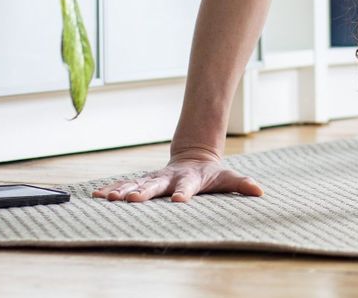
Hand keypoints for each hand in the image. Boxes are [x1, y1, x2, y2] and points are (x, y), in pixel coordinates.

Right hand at [91, 150, 263, 202]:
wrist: (195, 156)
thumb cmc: (212, 173)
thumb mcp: (227, 177)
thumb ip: (242, 184)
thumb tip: (260, 192)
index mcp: (190, 178)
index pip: (187, 186)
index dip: (184, 193)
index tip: (178, 201)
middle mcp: (169, 178)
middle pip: (156, 185)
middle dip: (144, 192)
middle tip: (131, 200)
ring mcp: (155, 178)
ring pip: (137, 183)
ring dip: (123, 190)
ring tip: (109, 198)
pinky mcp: (144, 180)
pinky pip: (126, 184)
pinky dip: (112, 188)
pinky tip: (97, 194)